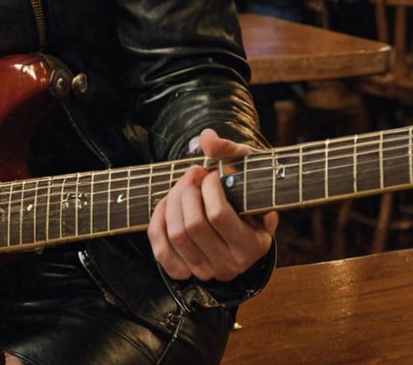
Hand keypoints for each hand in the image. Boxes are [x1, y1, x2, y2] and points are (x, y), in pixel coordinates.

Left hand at [149, 129, 277, 282]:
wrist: (239, 219)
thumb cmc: (244, 190)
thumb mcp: (247, 169)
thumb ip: (230, 151)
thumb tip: (207, 140)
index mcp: (254, 245)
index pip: (219, 215)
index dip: (209, 187)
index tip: (211, 173)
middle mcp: (231, 265)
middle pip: (193, 225)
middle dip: (187, 190)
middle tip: (193, 174)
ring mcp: (207, 271)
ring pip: (176, 235)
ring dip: (173, 202)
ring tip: (183, 186)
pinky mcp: (185, 272)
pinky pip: (161, 250)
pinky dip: (158, 223)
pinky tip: (168, 204)